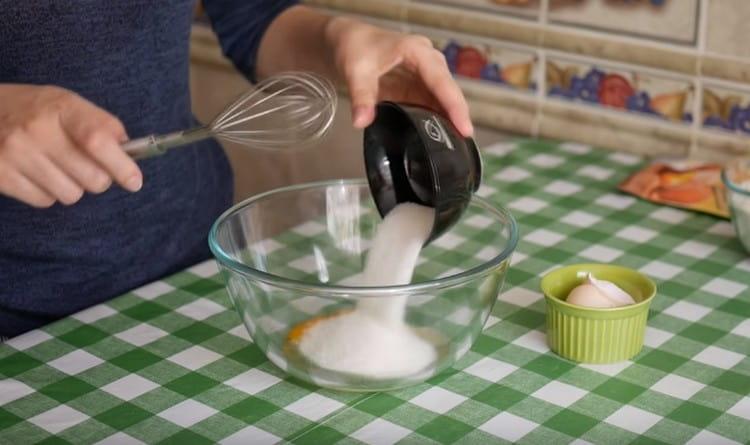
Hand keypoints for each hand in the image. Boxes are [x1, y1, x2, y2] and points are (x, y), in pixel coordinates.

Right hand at [0, 84, 141, 207]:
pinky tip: (36, 173)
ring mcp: (15, 153)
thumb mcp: (66, 104)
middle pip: (92, 178)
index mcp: (60, 106)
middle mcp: (36, 129)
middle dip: (99, 179)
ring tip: (57, 167)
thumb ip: (101, 125)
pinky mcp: (0, 175)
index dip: (122, 165)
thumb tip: (129, 154)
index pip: (98, 140)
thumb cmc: (33, 110)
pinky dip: (48, 192)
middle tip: (88, 167)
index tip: (134, 181)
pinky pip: (45, 201)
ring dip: (72, 186)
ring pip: (71, 194)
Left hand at [325, 18, 472, 136]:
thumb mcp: (355, 72)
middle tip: (462, 143)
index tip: (464, 128)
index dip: (454, 105)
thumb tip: (361, 121)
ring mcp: (424, 75)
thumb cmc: (355, 48)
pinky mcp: (418, 87)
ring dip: (448, 121)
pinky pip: (431, 105)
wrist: (348, 42)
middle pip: (448, 91)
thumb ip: (360, 96)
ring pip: (443, 100)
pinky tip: (438, 138)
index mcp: (417, 52)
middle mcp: (427, 61)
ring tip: (454, 146)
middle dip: (457, 116)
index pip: (441, 81)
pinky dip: (434, 120)